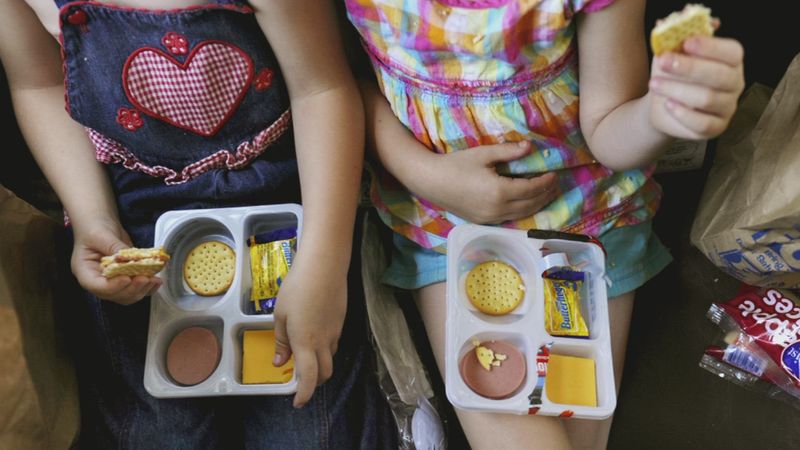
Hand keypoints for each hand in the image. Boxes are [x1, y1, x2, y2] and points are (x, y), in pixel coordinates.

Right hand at [71, 218, 161, 304]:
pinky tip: (156, 281)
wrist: (101, 222)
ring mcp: (112, 281)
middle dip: (131, 289)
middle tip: (145, 278)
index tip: (128, 278)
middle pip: (114, 294)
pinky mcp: (125, 278)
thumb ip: (114, 248)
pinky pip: (136, 289)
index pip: (97, 286)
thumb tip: (130, 258)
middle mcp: (98, 280)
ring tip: (154, 280)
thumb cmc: (94, 227)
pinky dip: (147, 288)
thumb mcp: (101, 235)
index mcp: (85, 271)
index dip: (113, 286)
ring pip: (127, 295)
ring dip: (142, 290)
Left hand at [272, 251, 346, 407]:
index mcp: (305, 343)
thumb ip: (281, 341)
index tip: (297, 402)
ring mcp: (335, 331)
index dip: (305, 395)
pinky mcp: (341, 321)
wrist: (324, 267)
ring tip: (305, 355)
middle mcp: (324, 342)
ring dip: (320, 364)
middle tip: (301, 381)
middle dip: (314, 383)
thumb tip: (280, 362)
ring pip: (331, 357)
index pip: (310, 379)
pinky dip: (325, 348)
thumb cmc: (297, 288)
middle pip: (325, 373)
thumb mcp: (280, 315)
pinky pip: (334, 342)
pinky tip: (314, 333)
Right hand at [416, 141, 557, 223]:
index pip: (531, 189)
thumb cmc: (456, 164)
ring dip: (536, 204)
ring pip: (522, 214)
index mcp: (500, 192)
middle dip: (545, 194)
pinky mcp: (483, 221)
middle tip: (554, 184)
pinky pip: (510, 218)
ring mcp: (490, 218)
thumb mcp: (483, 154)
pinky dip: (522, 210)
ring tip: (545, 194)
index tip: (553, 173)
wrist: (431, 181)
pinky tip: (526, 202)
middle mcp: (498, 209)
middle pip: (530, 204)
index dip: (545, 182)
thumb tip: (530, 147)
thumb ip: (508, 151)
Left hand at [648, 33, 744, 139]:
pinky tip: (668, 104)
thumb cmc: (673, 74)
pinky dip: (683, 114)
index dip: (711, 47)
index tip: (686, 42)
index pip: (732, 52)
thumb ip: (674, 37)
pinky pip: (704, 124)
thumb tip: (666, 22)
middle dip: (689, 67)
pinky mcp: (716, 128)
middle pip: (719, 76)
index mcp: (731, 61)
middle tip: (664, 61)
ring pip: (707, 99)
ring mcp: (727, 107)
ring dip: (677, 89)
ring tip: (655, 84)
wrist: (663, 104)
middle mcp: (735, 83)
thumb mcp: (672, 52)